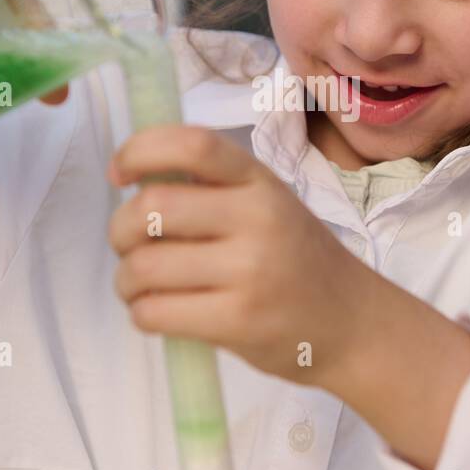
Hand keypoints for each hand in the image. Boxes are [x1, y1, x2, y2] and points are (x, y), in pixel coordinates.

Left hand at [106, 125, 373, 383]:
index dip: (139, 151)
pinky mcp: (238, 321)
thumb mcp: (269, 205)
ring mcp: (249, 272)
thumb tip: (134, 181)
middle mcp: (257, 218)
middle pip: (153, 207)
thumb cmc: (297, 261)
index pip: (192, 146)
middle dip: (119, 230)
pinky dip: (141, 312)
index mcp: (259, 182)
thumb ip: (213, 189)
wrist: (351, 324)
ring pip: (144, 266)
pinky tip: (158, 311)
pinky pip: (155, 312)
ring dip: (126, 280)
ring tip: (140, 287)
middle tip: (128, 245)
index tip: (118, 173)